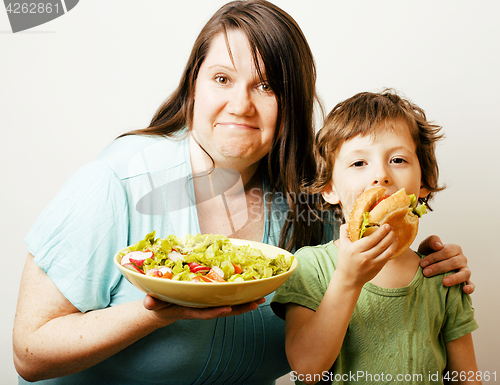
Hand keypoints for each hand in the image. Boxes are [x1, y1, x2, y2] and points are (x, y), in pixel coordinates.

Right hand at [143, 295, 265, 322]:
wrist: (161, 306)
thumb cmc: (158, 303)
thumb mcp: (153, 302)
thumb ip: (151, 302)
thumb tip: (147, 303)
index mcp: (190, 309)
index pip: (205, 312)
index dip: (216, 311)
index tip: (227, 309)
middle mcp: (202, 308)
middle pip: (224, 310)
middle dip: (241, 308)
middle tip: (257, 303)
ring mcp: (208, 304)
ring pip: (229, 305)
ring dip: (245, 302)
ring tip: (262, 298)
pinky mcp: (210, 299)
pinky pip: (227, 298)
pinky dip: (239, 296)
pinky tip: (251, 291)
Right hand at [335, 224, 397, 287]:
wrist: (348, 279)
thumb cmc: (345, 260)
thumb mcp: (342, 246)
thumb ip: (344, 232)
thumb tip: (349, 221)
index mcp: (355, 250)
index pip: (371, 239)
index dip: (381, 232)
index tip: (386, 225)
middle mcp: (365, 257)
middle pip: (381, 244)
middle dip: (389, 235)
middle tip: (392, 228)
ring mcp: (372, 264)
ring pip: (387, 251)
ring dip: (393, 242)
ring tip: (394, 235)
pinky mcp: (378, 268)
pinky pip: (388, 257)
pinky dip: (392, 249)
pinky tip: (393, 244)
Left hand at [418, 235, 474, 293]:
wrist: (428, 266)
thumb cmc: (427, 255)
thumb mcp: (426, 246)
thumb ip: (431, 241)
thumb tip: (439, 245)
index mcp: (454, 248)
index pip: (446, 251)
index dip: (434, 257)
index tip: (422, 264)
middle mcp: (462, 259)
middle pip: (454, 262)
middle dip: (438, 268)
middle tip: (426, 273)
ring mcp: (465, 270)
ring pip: (465, 273)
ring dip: (455, 278)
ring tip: (444, 282)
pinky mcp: (466, 281)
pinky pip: (471, 284)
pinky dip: (470, 287)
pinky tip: (464, 290)